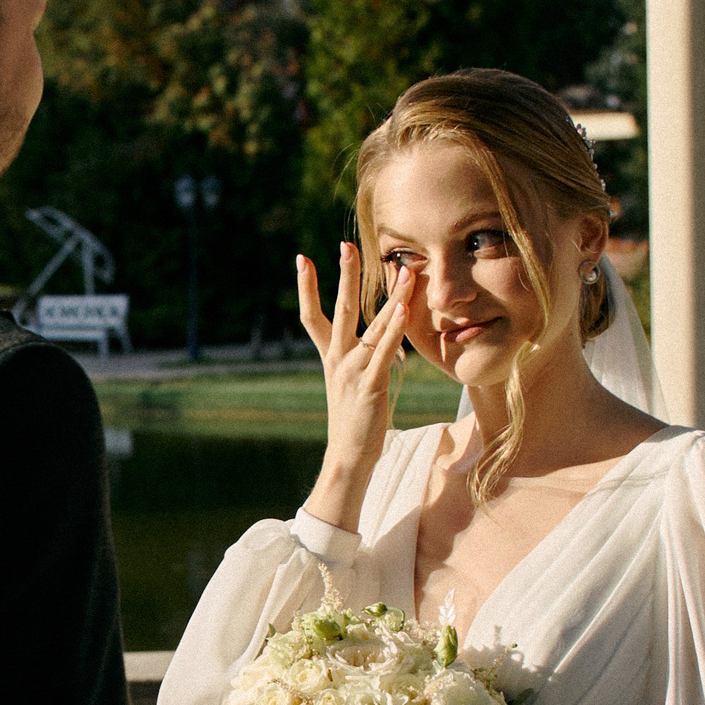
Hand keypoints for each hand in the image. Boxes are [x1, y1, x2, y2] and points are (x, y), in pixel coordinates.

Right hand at [298, 246, 410, 531]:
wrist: (349, 458)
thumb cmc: (356, 425)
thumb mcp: (353, 387)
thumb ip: (361, 361)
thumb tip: (377, 341)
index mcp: (330, 359)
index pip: (313, 316)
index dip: (307, 287)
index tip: (301, 258)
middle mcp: (337, 359)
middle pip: (339, 309)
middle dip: (345, 276)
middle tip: (346, 245)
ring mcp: (352, 370)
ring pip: (371, 325)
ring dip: (389, 295)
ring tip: (403, 270)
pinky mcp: (370, 384)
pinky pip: (384, 349)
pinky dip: (394, 327)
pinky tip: (403, 307)